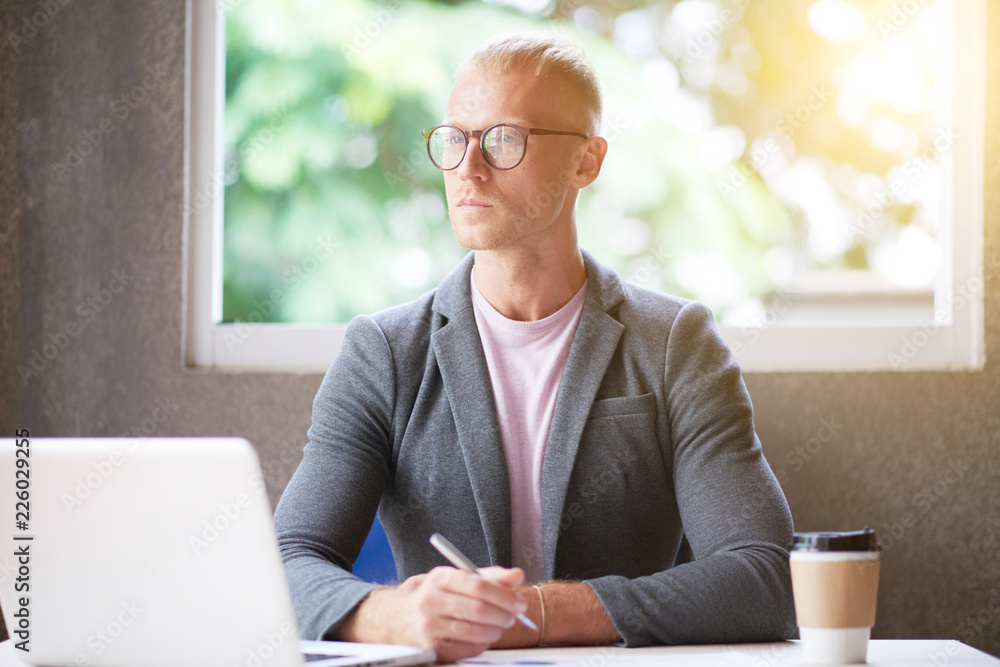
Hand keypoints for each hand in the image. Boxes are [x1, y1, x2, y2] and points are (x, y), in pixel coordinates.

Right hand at [337, 565, 527, 661]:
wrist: (397, 618)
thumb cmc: (434, 596)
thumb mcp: (456, 578)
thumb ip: (488, 576)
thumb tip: (518, 575)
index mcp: (439, 579)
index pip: (477, 585)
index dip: (504, 595)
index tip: (520, 602)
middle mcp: (431, 602)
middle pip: (478, 610)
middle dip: (504, 615)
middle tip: (515, 616)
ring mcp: (430, 627)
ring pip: (476, 631)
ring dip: (496, 630)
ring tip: (500, 625)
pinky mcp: (432, 648)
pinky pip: (469, 649)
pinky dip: (483, 643)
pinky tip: (483, 635)